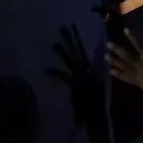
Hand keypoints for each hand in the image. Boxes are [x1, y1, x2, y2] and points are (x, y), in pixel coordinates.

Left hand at [49, 25, 109, 142]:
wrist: (95, 115)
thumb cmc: (91, 102)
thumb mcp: (90, 85)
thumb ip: (86, 74)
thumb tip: (83, 65)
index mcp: (87, 69)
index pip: (81, 50)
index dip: (76, 38)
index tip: (72, 27)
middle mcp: (85, 71)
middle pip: (76, 52)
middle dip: (70, 39)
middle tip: (62, 27)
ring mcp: (80, 78)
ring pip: (70, 62)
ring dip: (62, 53)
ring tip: (53, 43)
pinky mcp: (76, 86)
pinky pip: (64, 78)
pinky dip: (55, 73)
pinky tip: (46, 70)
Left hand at [106, 28, 142, 93]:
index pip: (138, 44)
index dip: (132, 37)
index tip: (125, 30)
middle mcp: (139, 64)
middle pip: (126, 55)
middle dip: (116, 49)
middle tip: (108, 44)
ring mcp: (136, 73)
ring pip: (122, 66)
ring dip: (114, 61)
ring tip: (106, 56)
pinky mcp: (135, 81)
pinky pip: (125, 77)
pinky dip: (118, 74)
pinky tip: (111, 71)